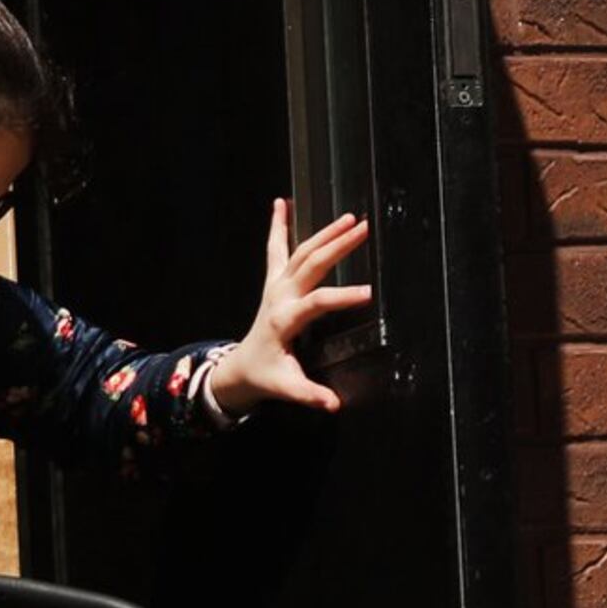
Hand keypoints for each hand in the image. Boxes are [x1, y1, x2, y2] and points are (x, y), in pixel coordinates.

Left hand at [212, 200, 371, 414]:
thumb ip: (309, 395)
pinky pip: (275, 249)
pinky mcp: (273, 283)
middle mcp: (279, 298)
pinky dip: (278, 225)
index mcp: (284, 321)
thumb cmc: (264, 377)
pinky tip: (280, 203)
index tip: (368, 293)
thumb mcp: (286, 388)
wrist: (238, 370)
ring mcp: (275, 287)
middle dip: (337, 246)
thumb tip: (333, 404)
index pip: (316, 303)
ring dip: (324, 233)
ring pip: (300, 252)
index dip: (340, 297)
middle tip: (363, 228)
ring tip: (350, 218)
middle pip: (309, 265)